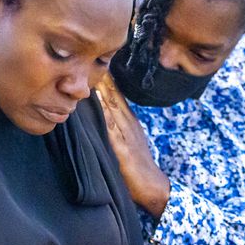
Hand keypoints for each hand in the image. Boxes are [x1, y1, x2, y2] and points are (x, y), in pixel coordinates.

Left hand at [96, 74, 169, 217]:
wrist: (153, 187)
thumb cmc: (138, 168)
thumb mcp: (128, 143)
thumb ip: (115, 130)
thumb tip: (99, 116)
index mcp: (129, 123)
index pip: (116, 96)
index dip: (107, 79)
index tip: (96, 61)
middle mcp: (128, 125)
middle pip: (114, 97)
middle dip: (103, 78)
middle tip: (92, 57)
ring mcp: (126, 136)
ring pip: (113, 108)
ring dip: (103, 91)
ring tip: (93, 73)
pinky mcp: (123, 149)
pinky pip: (111, 129)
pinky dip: (104, 114)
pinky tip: (97, 103)